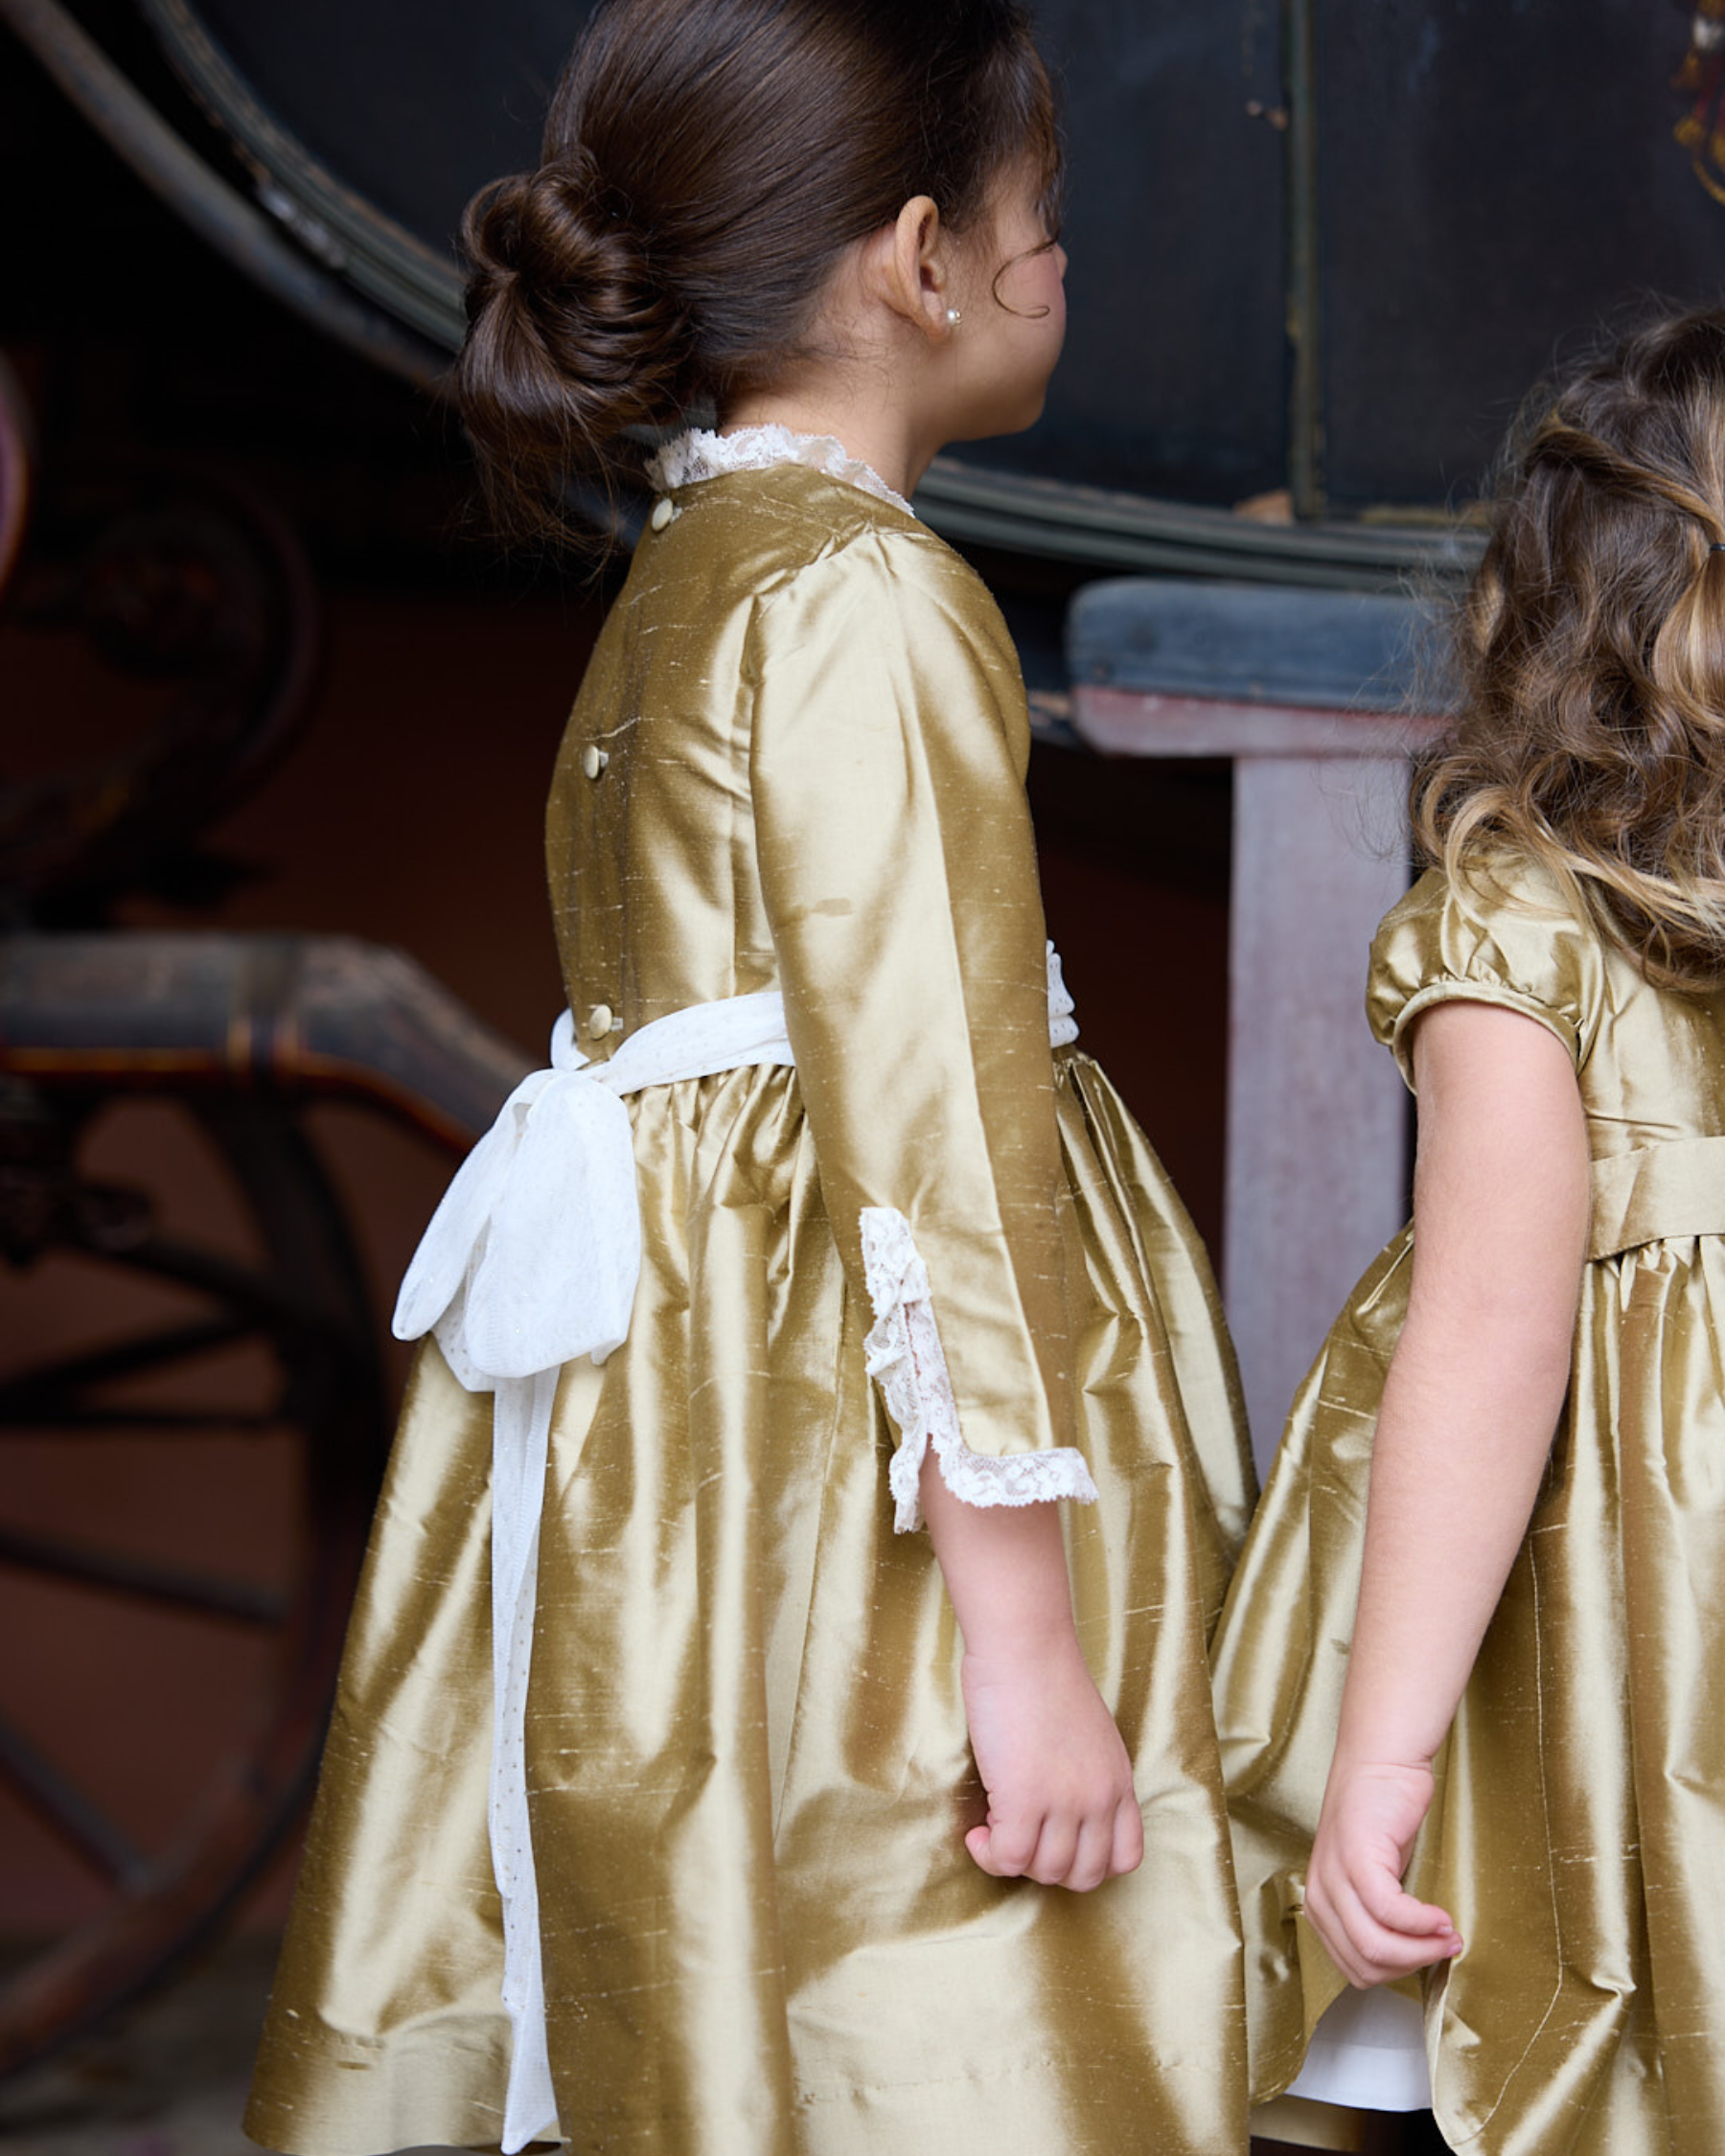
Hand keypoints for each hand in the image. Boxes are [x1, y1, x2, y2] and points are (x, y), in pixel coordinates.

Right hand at [958, 1633, 1142, 1890]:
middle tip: (1019, 1836)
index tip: (1056, 1843)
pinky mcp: (1023, 1800)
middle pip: (1083, 1874)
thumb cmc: (1046, 1676)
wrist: (1024, 1646)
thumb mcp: (1092, 1734)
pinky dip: (989, 1856)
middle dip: (1047, 1867)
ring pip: (1045, 1872)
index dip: (1087, 1863)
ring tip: (994, 1828)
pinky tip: (977, 1833)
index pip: (1125, 1858)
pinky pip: (1008, 1859)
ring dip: (1014, 1860)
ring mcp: (1064, 1803)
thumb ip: (1087, 1775)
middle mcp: (1099, 1799)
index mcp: (1119, 1782)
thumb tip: (1057, 1810)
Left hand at [1304, 1756, 1461, 1986]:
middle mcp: (1320, 1893)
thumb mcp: (1373, 1876)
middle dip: (1413, 1966)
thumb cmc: (1382, 1814)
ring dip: (1421, 1950)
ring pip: (1375, 1946)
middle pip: (1365, 1964)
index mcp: (1320, 1903)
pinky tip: (1441, 1917)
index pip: (1353, 1968)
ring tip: (1447, 1935)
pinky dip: (1422, 1924)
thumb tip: (1407, 1958)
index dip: (1398, 1973)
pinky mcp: (1357, 1858)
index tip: (1428, 1960)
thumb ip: (1377, 1916)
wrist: (1382, 1760)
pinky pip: (1390, 1913)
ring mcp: (1335, 1876)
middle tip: (1444, 1948)